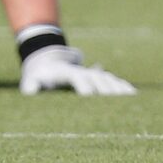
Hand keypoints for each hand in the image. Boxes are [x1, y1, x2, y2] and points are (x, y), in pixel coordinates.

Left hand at [19, 42, 133, 95]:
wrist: (46, 60)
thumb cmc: (37, 77)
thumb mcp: (30, 81)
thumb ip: (31, 87)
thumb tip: (30, 92)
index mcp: (65, 72)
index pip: (77, 77)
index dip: (84, 86)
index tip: (90, 96)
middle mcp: (81, 71)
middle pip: (97, 79)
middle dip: (107, 89)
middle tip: (118, 102)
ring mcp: (90, 73)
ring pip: (108, 80)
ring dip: (118, 88)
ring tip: (131, 98)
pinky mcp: (96, 78)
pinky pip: (112, 81)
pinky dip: (122, 87)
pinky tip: (133, 94)